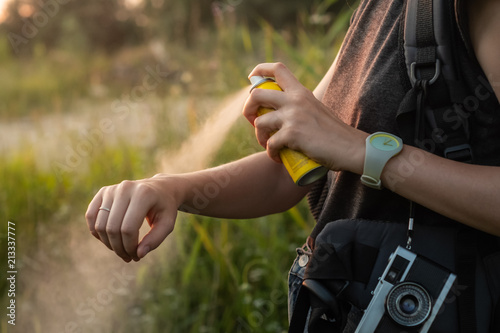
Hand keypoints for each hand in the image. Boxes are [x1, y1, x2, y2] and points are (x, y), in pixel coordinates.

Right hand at [85, 175, 179, 261]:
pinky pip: (91, 216)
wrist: (160, 188)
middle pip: (112, 228)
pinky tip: (109, 239)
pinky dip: (96, 232)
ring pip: (100, 225)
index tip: (137, 256)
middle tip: (129, 257)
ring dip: (108, 243)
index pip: (128, 228)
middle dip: (119, 248)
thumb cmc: (164, 208)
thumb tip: (138, 254)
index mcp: (143, 194)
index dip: (130, 247)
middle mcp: (125, 188)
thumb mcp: (167, 224)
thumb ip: (155, 240)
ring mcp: (112, 189)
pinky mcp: (103, 191)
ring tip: (121, 250)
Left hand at [243, 62, 367, 173]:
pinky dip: (271, 153)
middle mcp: (295, 100)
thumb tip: (280, 113)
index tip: (251, 79)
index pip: (277, 69)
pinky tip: (278, 157)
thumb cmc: (334, 134)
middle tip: (253, 121)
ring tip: (268, 145)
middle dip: (248, 109)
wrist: (350, 148)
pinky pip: (270, 144)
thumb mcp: (316, 109)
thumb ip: (300, 107)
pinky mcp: (293, 134)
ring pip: (259, 122)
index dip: (259, 71)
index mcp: (301, 92)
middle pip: (256, 94)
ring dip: (259, 137)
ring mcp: (293, 116)